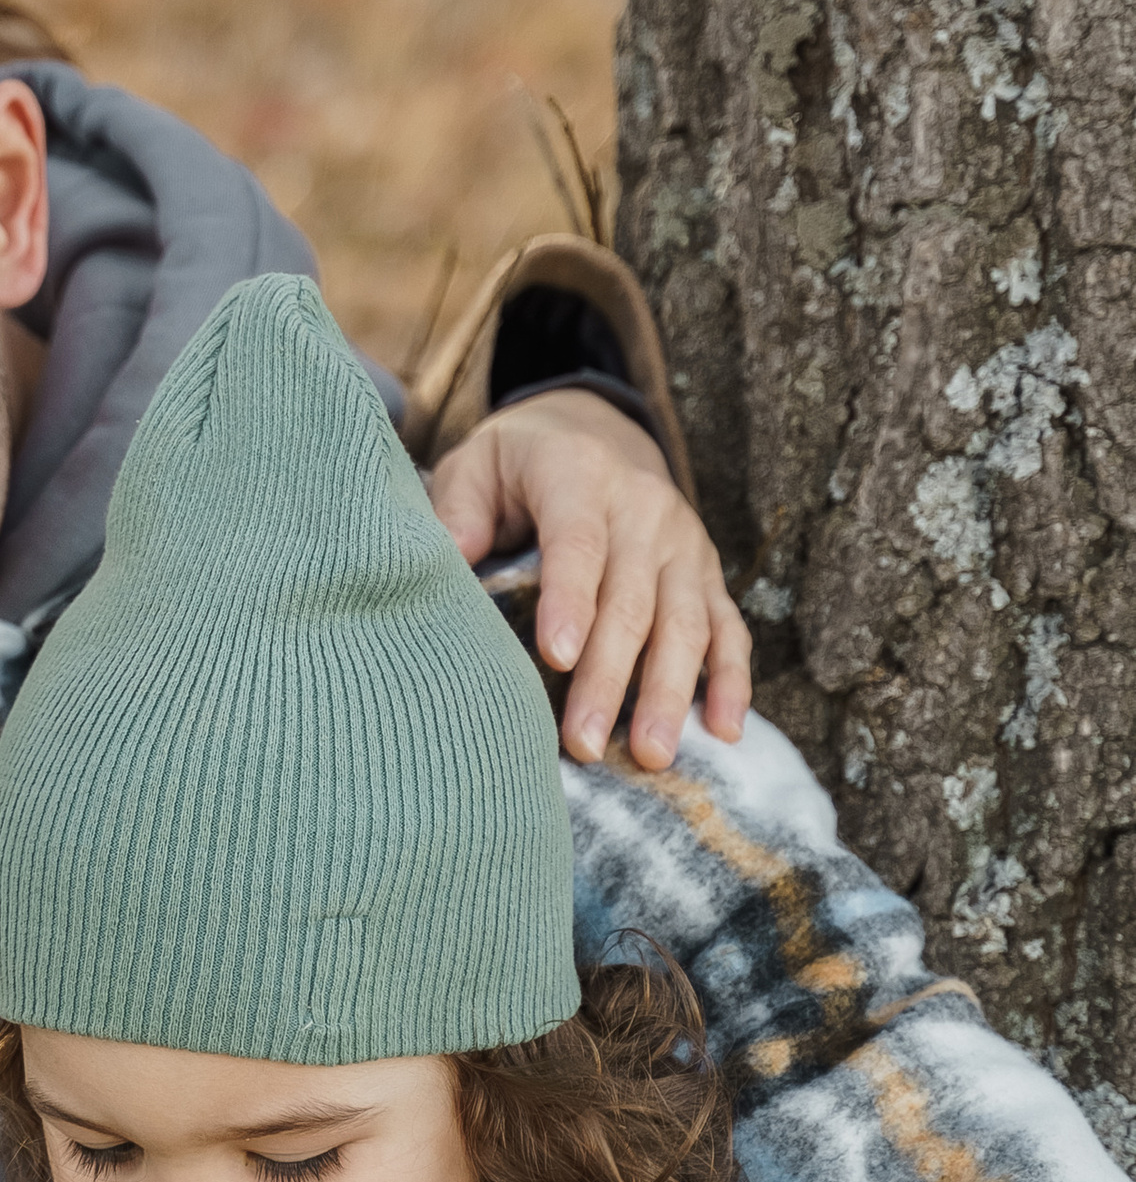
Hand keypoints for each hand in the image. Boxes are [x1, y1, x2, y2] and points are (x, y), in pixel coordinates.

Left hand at [427, 391, 749, 771]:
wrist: (595, 425)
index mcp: (580, 475)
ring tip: (653, 756)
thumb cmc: (520, 460)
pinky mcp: (706, 572)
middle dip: (611, 678)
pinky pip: (728, 628)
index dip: (570, 600)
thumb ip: (458, 511)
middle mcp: (643, 509)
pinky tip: (724, 731)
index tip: (557, 657)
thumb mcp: (477, 464)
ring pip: (685, 623)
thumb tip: (450, 563)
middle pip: (631, 601)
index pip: (577, 543)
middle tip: (586, 744)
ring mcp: (683, 544)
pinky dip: (731, 679)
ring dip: (670, 693)